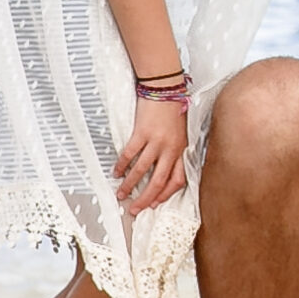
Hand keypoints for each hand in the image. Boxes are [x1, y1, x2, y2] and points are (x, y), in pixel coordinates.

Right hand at [112, 96, 189, 214]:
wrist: (165, 88)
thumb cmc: (174, 109)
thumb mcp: (181, 133)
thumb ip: (175, 151)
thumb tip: (165, 168)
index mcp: (181, 150)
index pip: (177, 180)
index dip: (166, 195)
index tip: (154, 203)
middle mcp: (170, 149)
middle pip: (158, 181)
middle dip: (145, 199)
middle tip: (135, 209)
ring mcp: (156, 141)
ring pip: (141, 171)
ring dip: (130, 185)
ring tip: (121, 194)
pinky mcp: (142, 133)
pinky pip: (130, 154)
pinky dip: (122, 166)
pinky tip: (116, 172)